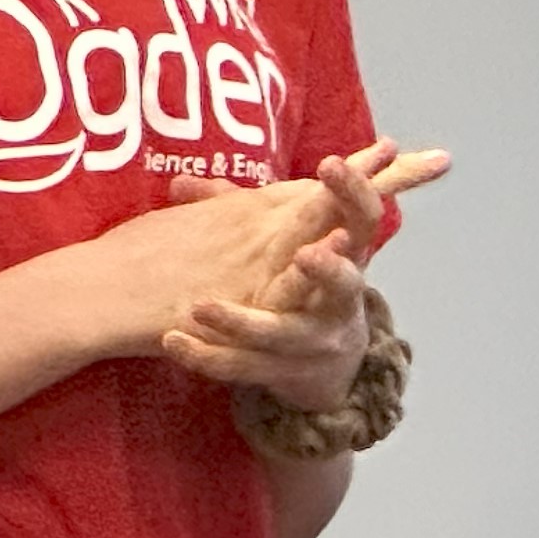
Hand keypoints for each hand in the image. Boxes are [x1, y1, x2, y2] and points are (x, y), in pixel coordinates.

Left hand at [159, 140, 446, 411]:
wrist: (327, 364)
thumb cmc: (306, 282)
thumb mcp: (301, 241)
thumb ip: (254, 207)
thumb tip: (184, 181)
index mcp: (349, 258)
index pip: (365, 219)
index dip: (355, 192)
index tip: (330, 164)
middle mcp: (341, 303)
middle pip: (344, 284)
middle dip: (327, 271)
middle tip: (307, 255)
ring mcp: (312, 342)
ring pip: (280, 333)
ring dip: (241, 321)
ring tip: (201, 306)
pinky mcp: (281, 373)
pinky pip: (242, 365)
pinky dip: (205, 354)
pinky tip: (172, 340)